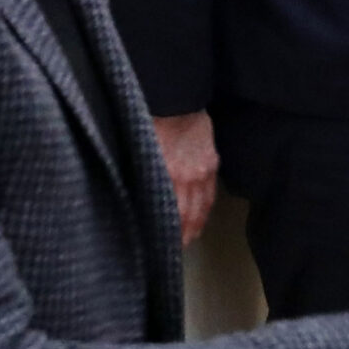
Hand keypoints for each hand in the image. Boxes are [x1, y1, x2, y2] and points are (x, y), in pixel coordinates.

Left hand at [152, 112, 219, 245]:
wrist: (176, 100)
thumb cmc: (151, 122)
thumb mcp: (139, 151)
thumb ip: (141, 175)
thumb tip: (136, 198)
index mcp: (167, 175)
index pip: (171, 214)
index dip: (169, 232)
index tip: (161, 246)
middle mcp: (187, 178)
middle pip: (188, 215)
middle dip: (183, 234)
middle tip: (177, 248)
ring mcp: (202, 171)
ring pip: (202, 206)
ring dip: (196, 225)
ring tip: (190, 238)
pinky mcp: (212, 162)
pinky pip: (210, 192)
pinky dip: (206, 208)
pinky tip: (201, 217)